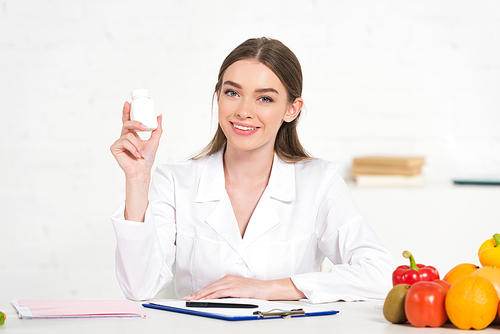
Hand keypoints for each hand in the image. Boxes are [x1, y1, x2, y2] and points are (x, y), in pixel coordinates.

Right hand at [110, 101, 162, 179]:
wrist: (142, 170)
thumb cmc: (146, 158)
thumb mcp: (154, 141)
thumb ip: (157, 129)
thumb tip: (159, 116)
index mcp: (132, 134)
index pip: (128, 120)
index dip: (127, 111)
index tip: (128, 103)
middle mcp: (124, 136)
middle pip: (127, 123)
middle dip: (136, 123)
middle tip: (144, 127)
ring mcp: (118, 142)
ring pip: (129, 135)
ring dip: (138, 145)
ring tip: (140, 153)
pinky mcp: (115, 148)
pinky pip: (125, 141)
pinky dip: (133, 148)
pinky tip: (135, 155)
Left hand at [184, 274, 305, 300]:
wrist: (267, 288)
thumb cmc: (255, 290)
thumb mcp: (239, 290)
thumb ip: (229, 293)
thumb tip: (219, 299)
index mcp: (229, 279)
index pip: (212, 286)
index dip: (201, 291)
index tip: (193, 295)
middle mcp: (228, 279)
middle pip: (209, 287)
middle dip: (198, 293)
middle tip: (188, 297)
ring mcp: (231, 283)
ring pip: (212, 289)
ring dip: (201, 295)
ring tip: (193, 299)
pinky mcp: (235, 289)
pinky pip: (220, 293)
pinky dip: (211, 296)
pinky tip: (205, 299)